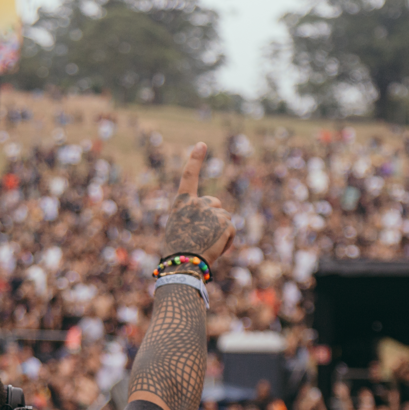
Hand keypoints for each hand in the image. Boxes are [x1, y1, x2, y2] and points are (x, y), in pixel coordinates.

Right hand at [161, 144, 234, 260]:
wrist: (183, 264)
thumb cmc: (178, 252)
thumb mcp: (180, 229)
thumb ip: (194, 218)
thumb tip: (218, 220)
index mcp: (182, 203)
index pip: (189, 176)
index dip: (195, 160)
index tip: (202, 144)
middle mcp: (197, 202)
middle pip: (215, 203)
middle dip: (214, 216)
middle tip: (203, 236)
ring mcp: (211, 210)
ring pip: (224, 218)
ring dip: (220, 232)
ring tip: (207, 246)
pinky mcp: (224, 221)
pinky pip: (231, 230)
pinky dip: (227, 241)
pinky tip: (215, 250)